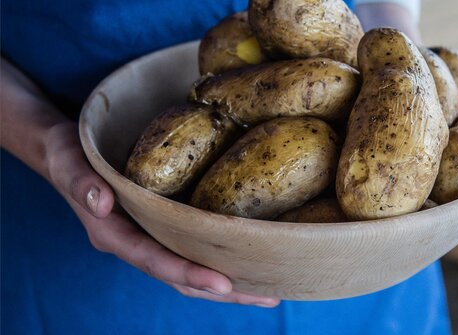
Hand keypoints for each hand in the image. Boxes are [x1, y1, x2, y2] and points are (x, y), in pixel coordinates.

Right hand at [45, 122, 279, 306]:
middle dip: (223, 292)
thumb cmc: (69, 155)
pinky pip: (192, 249)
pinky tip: (248, 259)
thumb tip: (101, 202)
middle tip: (267, 298)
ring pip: (191, 269)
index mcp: (114, 235)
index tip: (223, 283)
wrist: (69, 153)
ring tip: (269, 292)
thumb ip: (80, 183)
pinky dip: (219, 259)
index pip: (155, 261)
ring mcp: (150, 238)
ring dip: (228, 285)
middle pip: (181, 278)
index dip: (188, 274)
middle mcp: (136, 244)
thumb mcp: (68, 162)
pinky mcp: (162, 227)